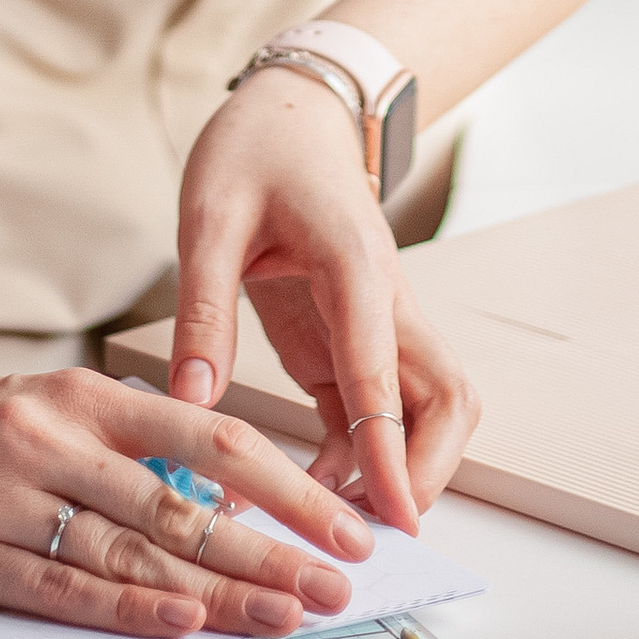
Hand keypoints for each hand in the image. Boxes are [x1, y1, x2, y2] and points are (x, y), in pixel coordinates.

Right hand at [0, 355, 376, 638]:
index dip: (288, 484)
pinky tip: (182, 623)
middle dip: (275, 548)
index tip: (347, 524)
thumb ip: (123, 446)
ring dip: (220, 590)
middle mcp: (55, 441)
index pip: (211, 438)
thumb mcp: (46, 410)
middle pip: (186, 503)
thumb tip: (220, 498)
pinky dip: (126, 609)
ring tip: (288, 616)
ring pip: (134, 552)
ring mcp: (8, 500)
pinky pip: (60, 587)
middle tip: (342, 586)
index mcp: (83, 397)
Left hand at [169, 66, 481, 533]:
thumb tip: (191, 402)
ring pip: (426, 409)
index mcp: (357, 265)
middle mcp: (386, 300)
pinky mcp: (351, 339)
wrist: (294, 109)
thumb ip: (204, 308)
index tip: (394, 515)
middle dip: (425, 469)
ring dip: (401, 467)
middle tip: (373, 529)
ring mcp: (376, 324)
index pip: (385, 370)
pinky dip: (361, 456)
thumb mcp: (209, 216)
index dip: (390, 447)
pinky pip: (377, 409)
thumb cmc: (256, 148)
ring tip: (334, 521)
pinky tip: (312, 489)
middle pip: (447, 400)